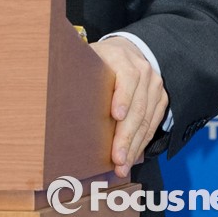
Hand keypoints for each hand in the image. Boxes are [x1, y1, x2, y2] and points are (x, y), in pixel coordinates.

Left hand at [90, 36, 168, 177]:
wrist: (127, 51)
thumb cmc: (101, 60)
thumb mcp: (89, 58)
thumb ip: (78, 70)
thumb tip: (56, 90)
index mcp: (122, 58)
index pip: (127, 78)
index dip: (121, 97)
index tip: (115, 116)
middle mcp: (143, 70)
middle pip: (137, 106)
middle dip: (126, 135)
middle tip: (117, 157)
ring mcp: (154, 86)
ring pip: (146, 120)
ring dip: (134, 146)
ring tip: (123, 164)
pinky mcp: (161, 99)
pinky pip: (153, 124)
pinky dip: (141, 143)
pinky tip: (132, 156)